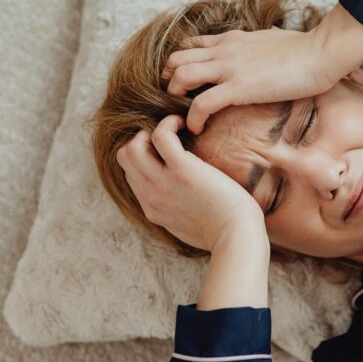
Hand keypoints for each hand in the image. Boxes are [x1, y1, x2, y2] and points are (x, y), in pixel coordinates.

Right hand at [116, 114, 266, 252]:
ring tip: (177, 128)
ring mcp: (163, 183)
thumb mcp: (188, 226)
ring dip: (152, 130)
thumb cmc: (225, 232)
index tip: (166, 152)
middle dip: (143, 140)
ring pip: (133, 147)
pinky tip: (185, 125)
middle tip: (170, 137)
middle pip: (125, 158)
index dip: (145, 158)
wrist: (237, 237)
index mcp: (153, 209)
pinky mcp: (181, 170)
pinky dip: (169, 123)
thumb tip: (183, 200)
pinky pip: (160, 136)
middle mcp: (151, 196)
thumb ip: (177, 211)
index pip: (132, 175)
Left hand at [162, 25, 332, 134]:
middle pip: (177, 58)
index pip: (192, 45)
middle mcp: (224, 50)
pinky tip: (197, 128)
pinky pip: (201, 103)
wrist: (321, 52)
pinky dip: (193, 118)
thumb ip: (264, 40)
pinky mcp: (238, 87)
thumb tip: (271, 37)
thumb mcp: (276, 37)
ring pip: (181, 75)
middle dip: (170, 79)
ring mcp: (229, 68)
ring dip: (176, 96)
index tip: (184, 81)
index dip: (181, 63)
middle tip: (177, 99)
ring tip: (183, 114)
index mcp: (232, 39)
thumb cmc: (306, 48)